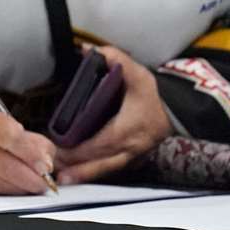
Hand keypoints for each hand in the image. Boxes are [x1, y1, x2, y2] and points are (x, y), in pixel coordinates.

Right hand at [0, 109, 56, 193]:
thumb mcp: (0, 126)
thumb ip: (28, 140)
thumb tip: (48, 158)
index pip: (11, 136)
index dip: (32, 153)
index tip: (46, 165)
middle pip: (9, 166)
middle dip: (33, 178)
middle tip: (46, 183)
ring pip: (3, 184)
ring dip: (22, 188)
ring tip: (33, 186)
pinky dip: (8, 194)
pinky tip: (15, 190)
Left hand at [55, 45, 171, 184]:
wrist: (177, 111)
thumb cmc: (153, 94)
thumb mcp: (138, 73)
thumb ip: (115, 58)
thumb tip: (87, 49)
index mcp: (130, 128)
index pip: (102, 142)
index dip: (81, 150)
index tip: (60, 151)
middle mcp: (131, 147)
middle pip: (102, 163)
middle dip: (77, 168)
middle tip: (53, 170)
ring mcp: (132, 157)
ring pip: (106, 170)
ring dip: (83, 175)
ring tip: (61, 180)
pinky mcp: (131, 160)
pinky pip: (110, 170)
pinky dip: (93, 174)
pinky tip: (76, 176)